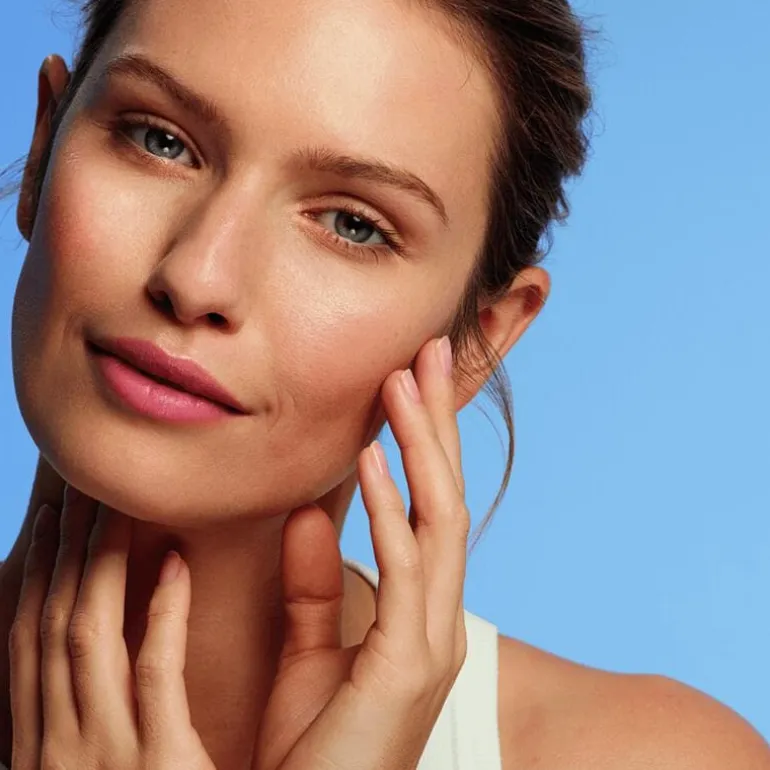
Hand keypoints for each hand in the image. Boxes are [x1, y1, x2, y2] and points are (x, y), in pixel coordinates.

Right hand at [8, 487, 216, 769]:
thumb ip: (91, 729)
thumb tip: (95, 672)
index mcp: (45, 753)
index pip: (30, 647)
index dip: (36, 578)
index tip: (49, 526)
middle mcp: (61, 752)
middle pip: (53, 625)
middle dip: (62, 551)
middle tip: (77, 492)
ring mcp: (106, 758)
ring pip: (89, 634)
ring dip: (97, 562)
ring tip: (115, 506)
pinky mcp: (162, 764)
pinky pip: (157, 667)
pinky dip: (164, 609)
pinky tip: (175, 562)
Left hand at [255, 335, 468, 769]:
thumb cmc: (314, 749)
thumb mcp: (309, 652)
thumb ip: (314, 585)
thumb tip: (307, 514)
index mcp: (419, 614)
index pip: (428, 508)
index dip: (421, 443)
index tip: (406, 380)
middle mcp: (438, 619)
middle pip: (446, 498)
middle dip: (436, 424)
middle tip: (428, 351)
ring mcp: (432, 641)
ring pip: (439, 521)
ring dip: (421, 448)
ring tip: (404, 383)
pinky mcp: (410, 666)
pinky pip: (407, 571)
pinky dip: (391, 511)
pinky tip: (372, 459)